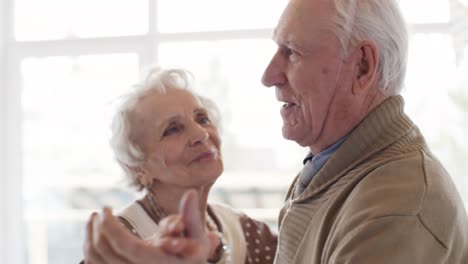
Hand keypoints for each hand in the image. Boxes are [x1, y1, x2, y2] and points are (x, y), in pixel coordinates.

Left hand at [83, 190, 217, 263]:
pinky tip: (93, 233)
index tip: (106, 208)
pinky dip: (89, 249)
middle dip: (98, 228)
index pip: (126, 246)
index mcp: (159, 262)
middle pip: (106, 253)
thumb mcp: (196, 232)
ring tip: (94, 218)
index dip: (111, 226)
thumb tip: (190, 193)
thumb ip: (191, 214)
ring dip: (90, 237)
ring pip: (96, 260)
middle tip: (101, 210)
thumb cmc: (193, 248)